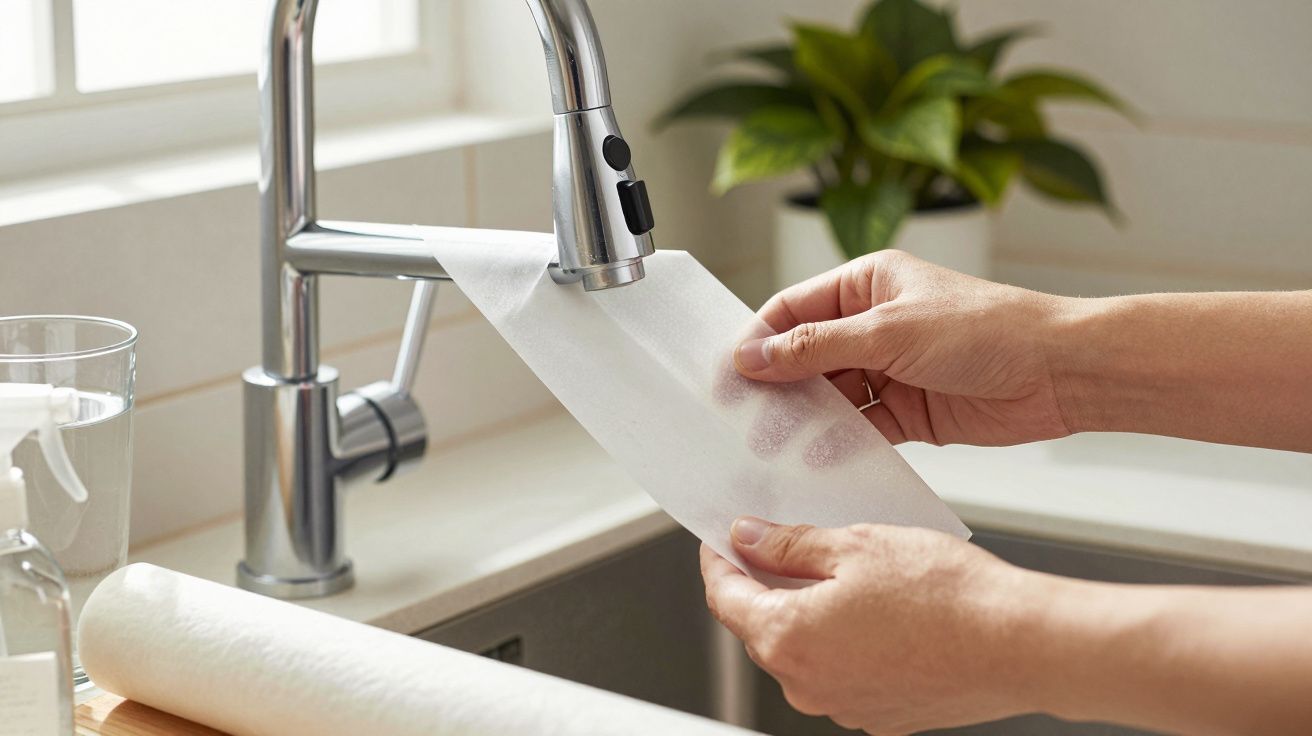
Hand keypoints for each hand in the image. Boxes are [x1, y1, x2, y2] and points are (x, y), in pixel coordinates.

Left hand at [700, 518, 1047, 734]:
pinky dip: (844, 639)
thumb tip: (748, 538)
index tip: (722, 539)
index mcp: (787, 639)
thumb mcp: (854, 545)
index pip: (725, 597)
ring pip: (804, 649)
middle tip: (785, 541)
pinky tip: (877, 608)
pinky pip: (841, 670)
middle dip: (767, 583)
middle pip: (761, 626)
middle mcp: (806, 685)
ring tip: (846, 570)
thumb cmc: (946, 596)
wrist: (1019, 644)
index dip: (719, 561)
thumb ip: (789, 543)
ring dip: (809, 611)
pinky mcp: (879, 713)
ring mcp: (843, 706)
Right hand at [735, 250, 1073, 445]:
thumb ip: (816, 348)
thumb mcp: (888, 333)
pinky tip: (813, 460)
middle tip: (742, 418)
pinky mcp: (909, 412)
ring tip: (770, 446)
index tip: (728, 376)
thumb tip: (753, 355)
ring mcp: (891, 370)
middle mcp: (874, 325)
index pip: (793, 310)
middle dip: (776, 387)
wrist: (1059, 373)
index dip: (758, 340)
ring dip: (803, 420)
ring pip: (830, 396)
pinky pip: (860, 428)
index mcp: (867, 285)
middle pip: (805, 356)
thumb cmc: (986, 329)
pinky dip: (837, 443)